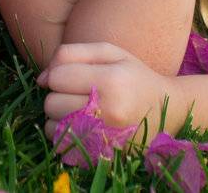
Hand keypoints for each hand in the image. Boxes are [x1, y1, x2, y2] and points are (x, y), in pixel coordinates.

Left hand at [38, 41, 179, 138]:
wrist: (166, 109)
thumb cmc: (133, 75)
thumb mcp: (109, 52)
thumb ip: (70, 54)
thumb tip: (41, 79)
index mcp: (111, 81)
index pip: (56, 78)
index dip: (57, 74)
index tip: (71, 76)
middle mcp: (109, 112)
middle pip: (51, 103)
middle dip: (57, 96)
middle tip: (76, 94)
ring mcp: (107, 139)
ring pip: (53, 127)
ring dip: (58, 117)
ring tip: (78, 110)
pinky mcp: (104, 156)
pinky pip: (63, 147)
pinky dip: (64, 136)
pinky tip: (80, 126)